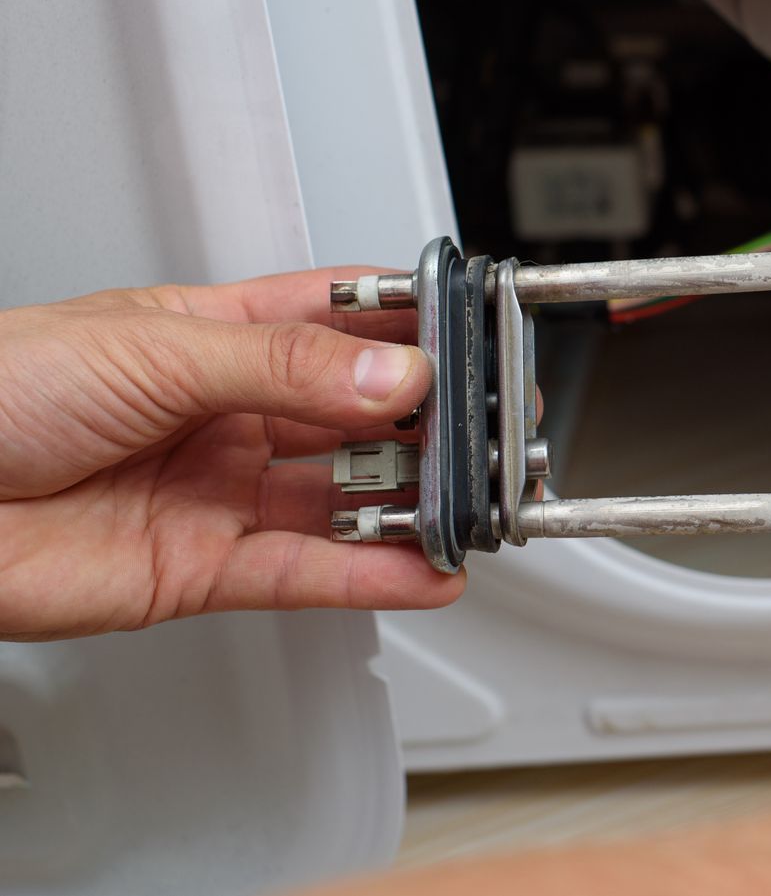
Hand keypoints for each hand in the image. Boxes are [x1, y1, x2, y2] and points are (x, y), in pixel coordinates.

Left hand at [0, 270, 463, 640]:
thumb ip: (284, 366)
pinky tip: (422, 569)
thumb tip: (391, 372)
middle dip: (430, 421)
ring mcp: (217, 491)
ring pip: (342, 498)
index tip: (478, 331)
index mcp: (214, 335)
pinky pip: (305, 573)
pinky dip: (372, 577)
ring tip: (470, 505)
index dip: (414, 324)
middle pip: (357, 415)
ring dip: (411, 502)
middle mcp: (226, 414)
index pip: (342, 318)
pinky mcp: (200, 570)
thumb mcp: (155, 350)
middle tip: (491, 429)